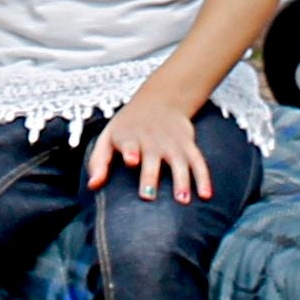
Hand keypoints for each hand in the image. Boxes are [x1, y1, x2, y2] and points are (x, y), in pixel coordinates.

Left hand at [85, 95, 213, 200]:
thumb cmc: (127, 126)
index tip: (132, 161)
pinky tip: (206, 195)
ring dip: (182, 180)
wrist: (159, 99)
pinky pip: (198, 161)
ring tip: (183, 200)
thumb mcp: (108, 137)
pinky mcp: (188, 145)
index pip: (129, 143)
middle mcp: (152, 139)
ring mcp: (172, 143)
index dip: (130, 151)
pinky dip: (204, 178)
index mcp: (129, 137)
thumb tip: (93, 186)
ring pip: (179, 161)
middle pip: (152, 157)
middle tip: (148, 195)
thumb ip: (99, 162)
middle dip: (150, 175)